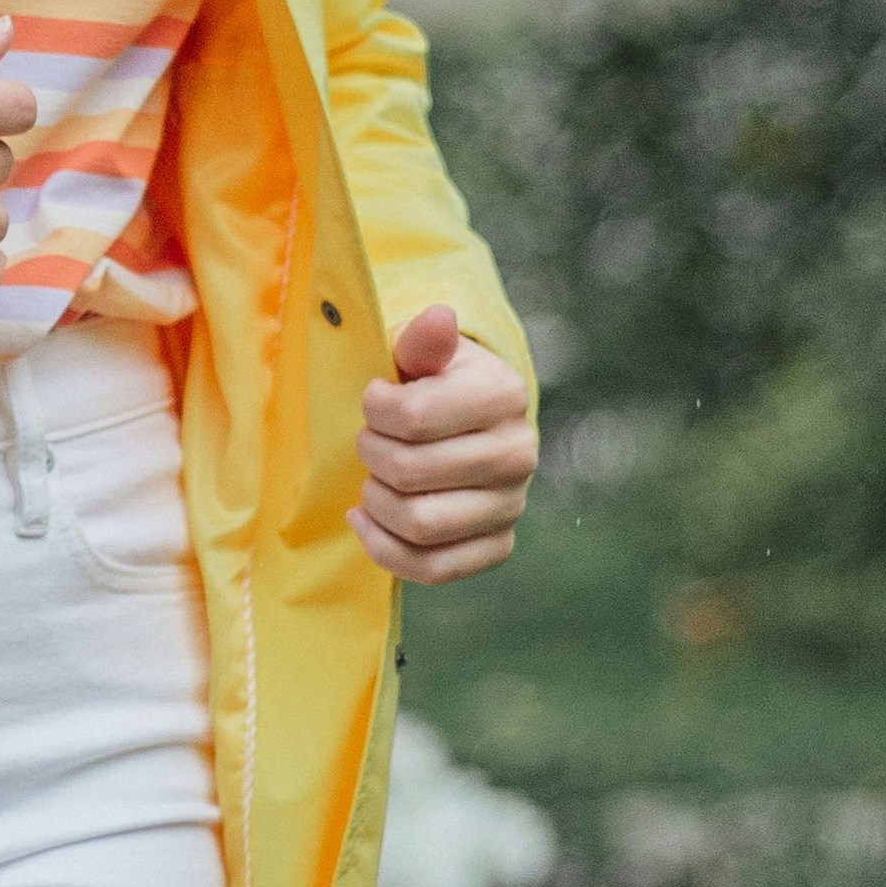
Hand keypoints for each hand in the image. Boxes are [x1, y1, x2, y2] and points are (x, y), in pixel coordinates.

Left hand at [355, 300, 535, 586]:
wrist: (467, 422)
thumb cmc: (431, 381)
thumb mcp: (421, 352)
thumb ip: (422, 340)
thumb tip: (438, 318)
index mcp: (503, 394)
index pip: (411, 416)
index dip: (374, 409)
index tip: (375, 400)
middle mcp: (519, 452)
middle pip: (409, 472)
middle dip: (370, 455)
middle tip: (370, 440)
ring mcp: (512, 504)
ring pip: (419, 524)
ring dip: (376, 502)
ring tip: (372, 479)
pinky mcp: (498, 544)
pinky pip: (432, 568)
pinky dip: (384, 549)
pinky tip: (366, 520)